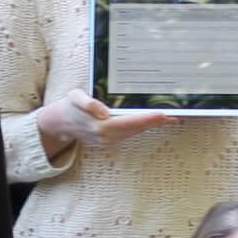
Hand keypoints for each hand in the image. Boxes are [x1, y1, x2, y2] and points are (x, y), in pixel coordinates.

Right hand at [33, 93, 172, 161]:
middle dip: (156, 122)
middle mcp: (106, 136)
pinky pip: (130, 133)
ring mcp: (108, 140)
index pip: (129, 122)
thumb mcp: (74, 97)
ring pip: (135, 132)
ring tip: (171, 117)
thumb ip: (88, 103)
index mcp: (99, 126)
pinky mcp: (110, 139)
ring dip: (152, 125)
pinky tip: (154, 121)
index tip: (163, 115)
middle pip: (136, 129)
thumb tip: (103, 111)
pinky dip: (143, 126)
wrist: (60, 122)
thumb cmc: (70, 106)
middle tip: (177, 115)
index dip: (147, 119)